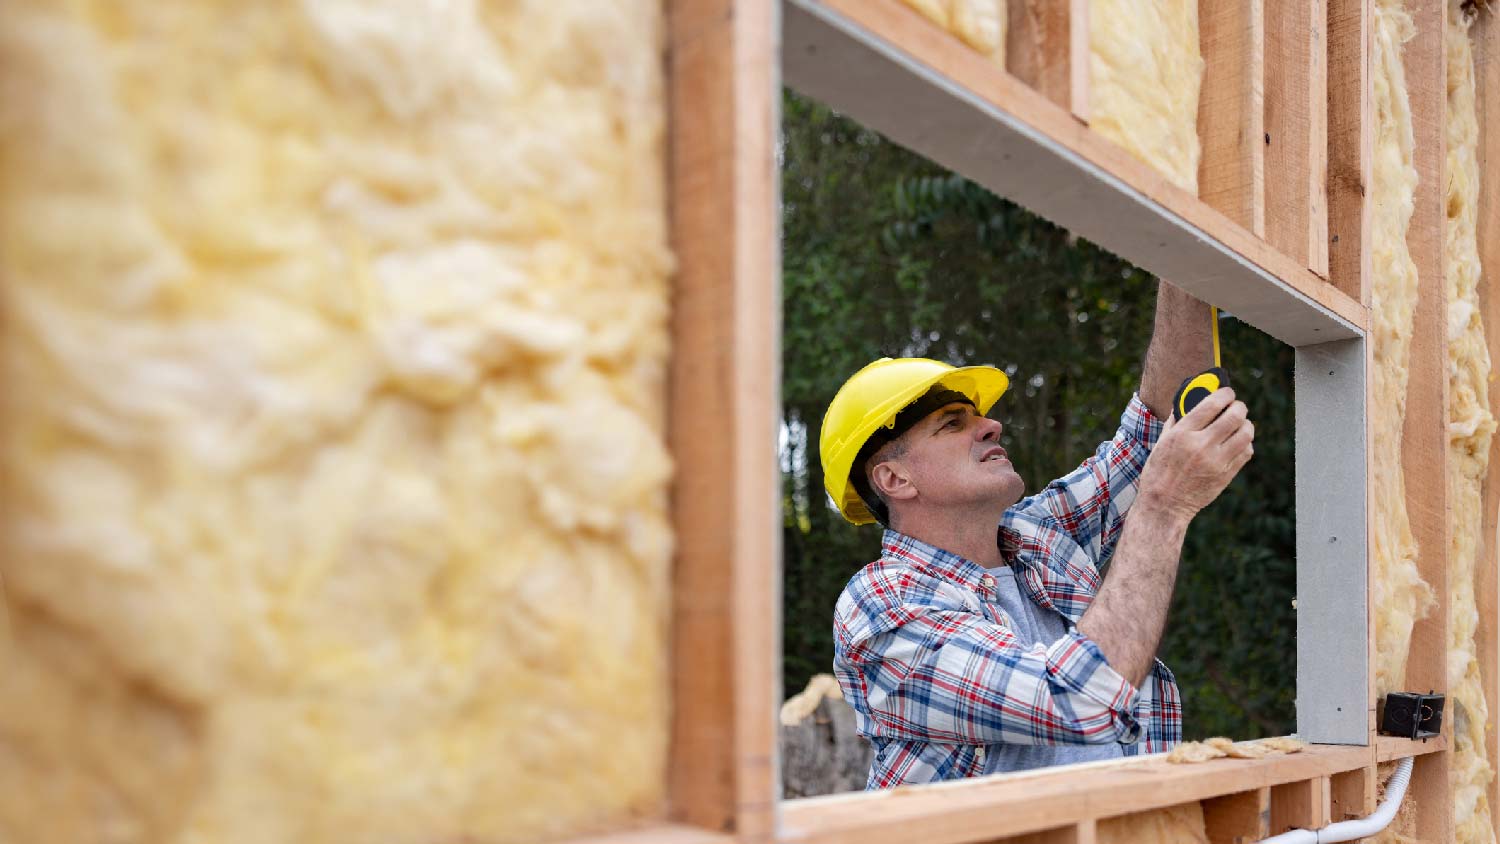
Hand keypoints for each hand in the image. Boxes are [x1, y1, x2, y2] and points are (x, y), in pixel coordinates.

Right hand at [1137, 388, 1253, 521]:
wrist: (1164, 505)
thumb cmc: (1159, 472)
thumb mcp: (1161, 442)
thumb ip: (1176, 421)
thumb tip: (1189, 400)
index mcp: (1182, 434)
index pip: (1212, 404)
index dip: (1225, 393)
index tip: (1227, 392)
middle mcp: (1201, 445)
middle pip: (1234, 416)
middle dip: (1239, 406)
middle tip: (1236, 407)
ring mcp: (1216, 461)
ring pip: (1245, 433)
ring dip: (1246, 424)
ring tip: (1240, 424)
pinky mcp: (1226, 475)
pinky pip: (1246, 451)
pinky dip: (1246, 443)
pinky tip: (1237, 442)